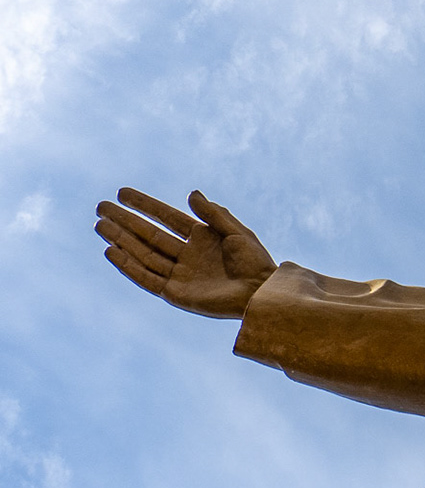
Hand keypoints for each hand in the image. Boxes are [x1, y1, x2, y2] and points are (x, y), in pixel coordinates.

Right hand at [96, 189, 276, 318]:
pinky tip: (111, 251)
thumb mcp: (237, 233)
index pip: (167, 217)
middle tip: (100, 207)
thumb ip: (214, 215)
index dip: (145, 205)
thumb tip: (192, 193)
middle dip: (125, 221)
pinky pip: (146, 277)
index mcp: (202, 238)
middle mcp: (187, 254)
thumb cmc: (256, 263)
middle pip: (149, 234)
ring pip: (143, 254)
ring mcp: (179, 274)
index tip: (122, 193)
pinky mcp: (174, 293)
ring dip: (121, 240)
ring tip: (100, 225)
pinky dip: (128, 265)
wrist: (260, 294)